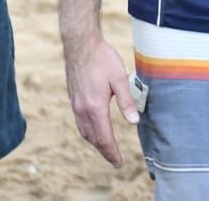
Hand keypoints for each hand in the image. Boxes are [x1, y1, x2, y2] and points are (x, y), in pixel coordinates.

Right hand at [64, 36, 138, 167]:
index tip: (119, 163)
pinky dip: (88, 132)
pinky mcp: (73, 99)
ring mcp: (76, 104)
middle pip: (93, 139)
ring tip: (106, 149)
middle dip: (104, 151)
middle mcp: (82, 109)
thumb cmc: (102, 58)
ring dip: (95, 143)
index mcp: (95, 107)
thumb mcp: (119, 78)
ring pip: (84, 132)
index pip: (104, 138)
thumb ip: (126, 102)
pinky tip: (94, 130)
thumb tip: (134, 122)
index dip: (112, 153)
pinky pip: (80, 123)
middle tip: (114, 160)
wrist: (80, 45)